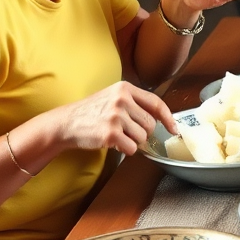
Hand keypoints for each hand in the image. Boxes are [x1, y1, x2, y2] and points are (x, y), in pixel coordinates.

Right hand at [55, 82, 175, 155]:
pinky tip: (115, 144)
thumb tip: (160, 117)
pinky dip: (126, 150)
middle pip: (150, 123)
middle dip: (143, 132)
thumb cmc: (92, 111)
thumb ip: (135, 102)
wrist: (66, 123)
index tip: (174, 129)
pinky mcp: (109, 133)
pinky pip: (131, 148)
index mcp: (125, 88)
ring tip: (118, 135)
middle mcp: (122, 100)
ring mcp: (115, 116)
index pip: (156, 103)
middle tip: (129, 132)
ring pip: (142, 137)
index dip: (168, 118)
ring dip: (133, 141)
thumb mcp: (113, 96)